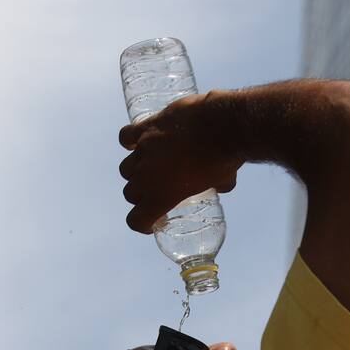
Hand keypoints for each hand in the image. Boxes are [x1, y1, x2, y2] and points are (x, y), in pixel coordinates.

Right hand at [118, 92, 243, 233]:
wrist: (223, 125)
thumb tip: (221, 185)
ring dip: (135, 170)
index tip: (151, 221)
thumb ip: (217, 187)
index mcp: (162, 196)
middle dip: (141, 195)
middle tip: (156, 191)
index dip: (142, 224)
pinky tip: (137, 141)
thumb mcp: (223, 181)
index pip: (136, 220)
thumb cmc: (224, 157)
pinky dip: (129, 140)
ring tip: (149, 166)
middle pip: (131, 193)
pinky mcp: (146, 128)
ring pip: (126, 168)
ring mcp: (143, 151)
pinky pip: (126, 136)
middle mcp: (147, 176)